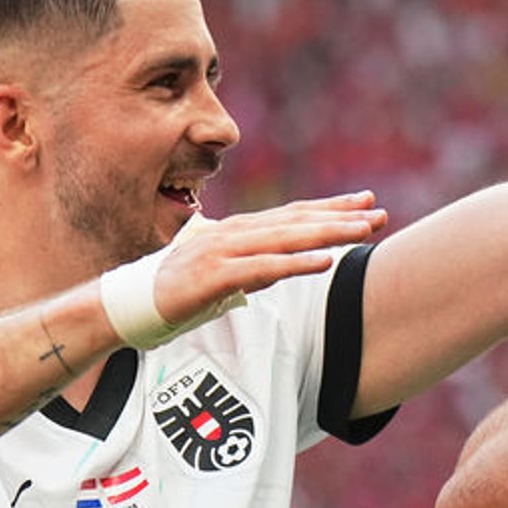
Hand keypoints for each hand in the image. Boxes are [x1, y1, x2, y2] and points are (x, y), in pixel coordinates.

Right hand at [103, 192, 387, 347]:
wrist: (128, 306)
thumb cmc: (177, 291)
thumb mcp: (225, 273)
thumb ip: (256, 266)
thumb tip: (285, 265)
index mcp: (239, 231)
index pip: (294, 214)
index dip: (331, 207)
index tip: (366, 201)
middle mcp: (235, 233)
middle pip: (297, 221)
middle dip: (341, 217)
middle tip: (379, 213)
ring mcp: (224, 252)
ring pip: (286, 239)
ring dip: (327, 234)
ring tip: (362, 231)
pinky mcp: (214, 276)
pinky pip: (263, 269)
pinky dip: (295, 264)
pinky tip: (324, 263)